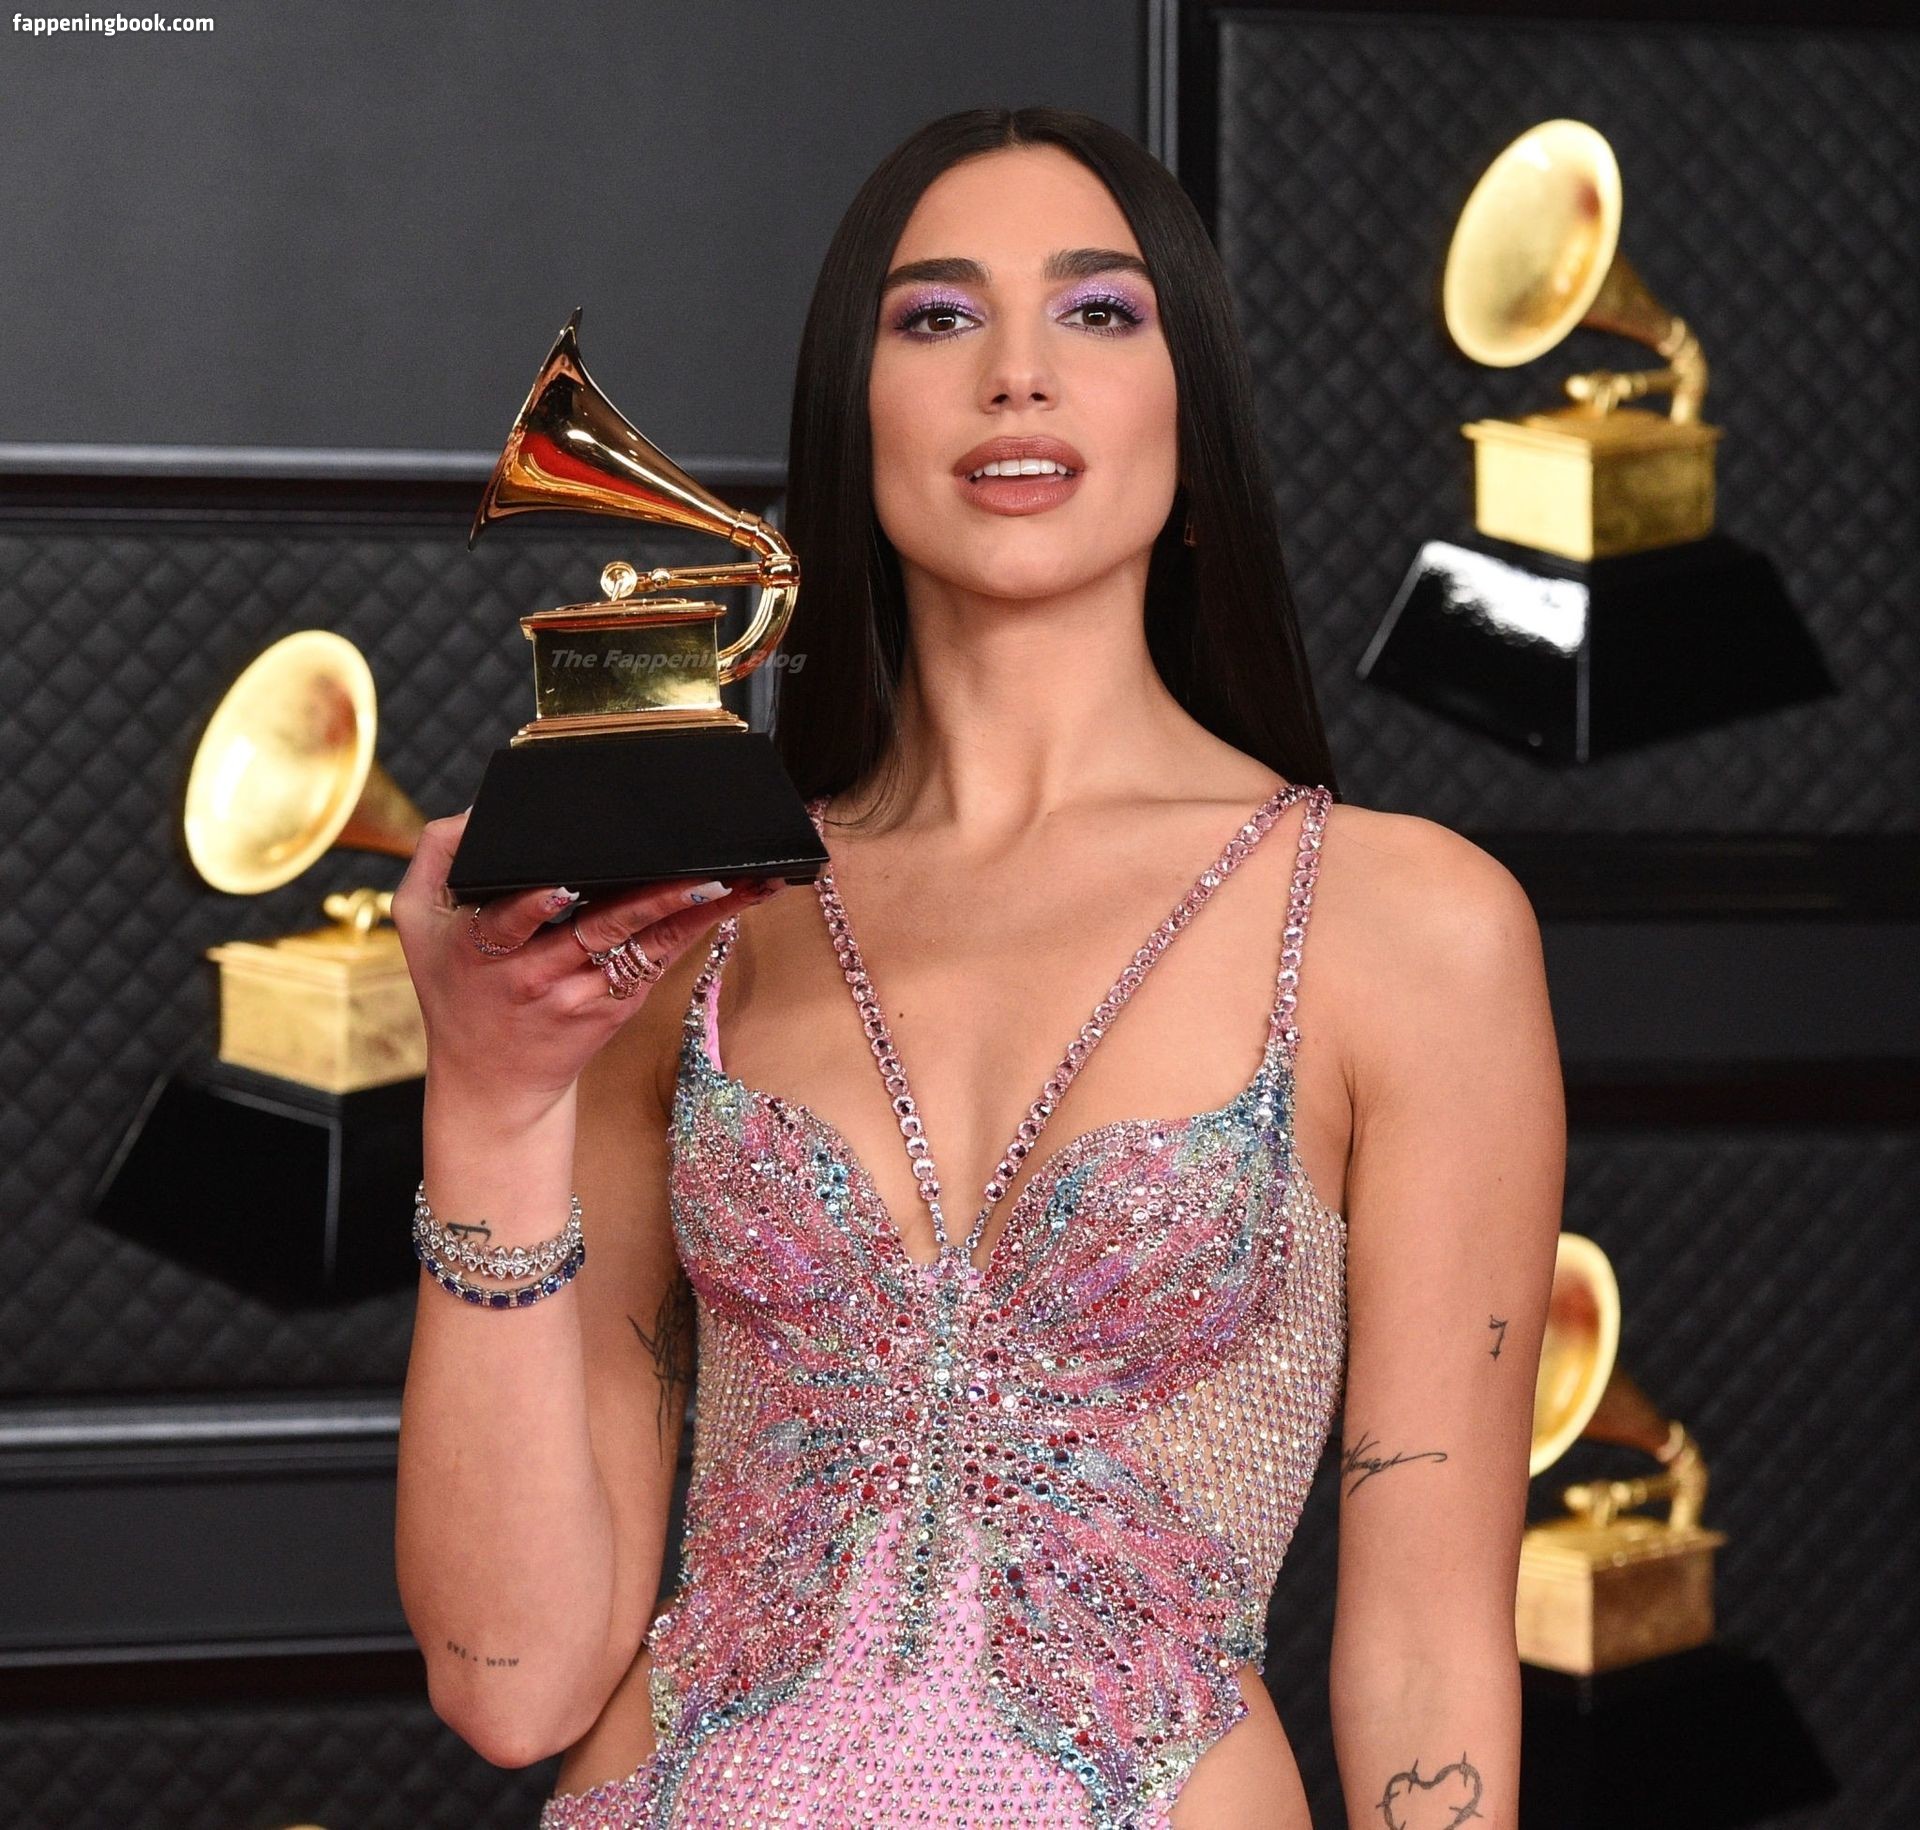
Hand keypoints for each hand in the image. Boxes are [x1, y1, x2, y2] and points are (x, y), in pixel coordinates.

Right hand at [391, 809, 783, 1120]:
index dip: (537, 904)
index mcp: (483, 950)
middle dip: (650, 901)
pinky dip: (695, 931)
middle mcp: (536, 975)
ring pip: (643, 948)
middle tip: (697, 874)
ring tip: (734, 883)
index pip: (511, 923)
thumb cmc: (455, 990)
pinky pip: (658, 962)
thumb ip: (437, 856)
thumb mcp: (419, 923)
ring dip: (693, 915)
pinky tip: (731, 903)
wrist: (490, 1085)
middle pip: (599, 932)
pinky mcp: (615, 1007)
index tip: (565, 885)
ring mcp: (582, 995)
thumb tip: (480, 808)